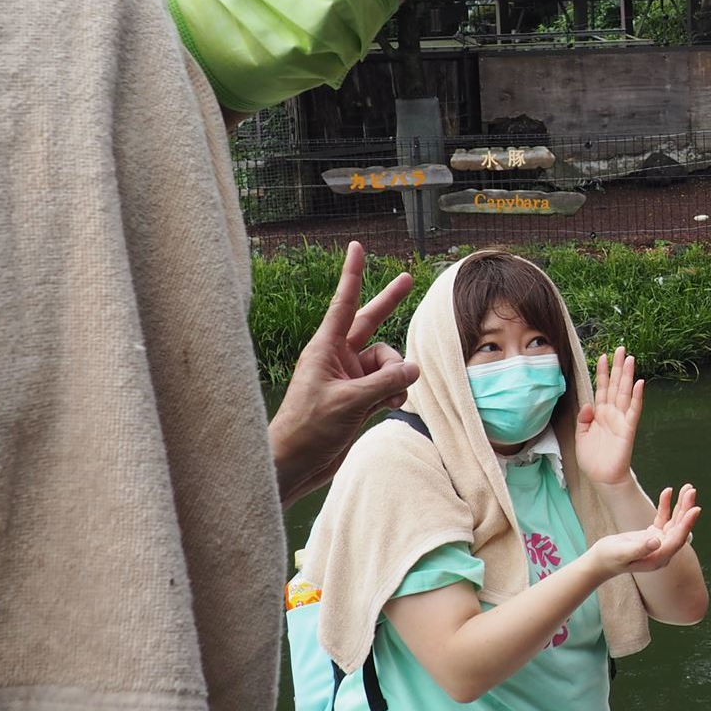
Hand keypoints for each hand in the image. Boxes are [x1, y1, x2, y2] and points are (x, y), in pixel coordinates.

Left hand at [269, 241, 419, 502]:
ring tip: (390, 400)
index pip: (344, 302)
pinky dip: (394, 392)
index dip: (353, 273)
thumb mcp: (349, 402)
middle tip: (408, 278)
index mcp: (326, 348)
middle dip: (390, 303)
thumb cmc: (308, 429)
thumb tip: (415, 369)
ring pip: (388, 362)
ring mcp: (349, 377)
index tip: (356, 246)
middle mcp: (339, 357)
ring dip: (396, 377)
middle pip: (371, 322)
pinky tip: (391, 407)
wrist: (295, 464)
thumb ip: (386, 382)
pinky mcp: (357, 398)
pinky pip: (388, 384)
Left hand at [576, 347, 642, 486]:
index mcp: (599, 413)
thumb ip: (583, 419)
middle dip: (618, 367)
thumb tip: (587, 404)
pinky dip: (637, 397)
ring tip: (630, 359)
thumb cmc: (592, 459)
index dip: (603, 372)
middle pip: (616, 385)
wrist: (602, 477)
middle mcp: (611, 413)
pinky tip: (640, 383)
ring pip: (625, 393)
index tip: (604, 356)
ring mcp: (621, 419)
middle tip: (621, 349)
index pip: (602, 388)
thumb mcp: (580, 436)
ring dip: (628, 376)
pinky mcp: (628, 429)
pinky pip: (634, 410)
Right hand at [591, 485, 700, 574]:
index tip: (695, 508)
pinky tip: (668, 491)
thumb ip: (639, 548)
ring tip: (687, 487)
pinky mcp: (653, 535)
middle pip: (679, 529)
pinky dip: (666, 505)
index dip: (687, 524)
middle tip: (691, 490)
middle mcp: (663, 552)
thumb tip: (657, 541)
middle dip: (686, 509)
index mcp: (658, 559)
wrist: (600, 560)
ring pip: (675, 522)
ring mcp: (659, 543)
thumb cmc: (609, 557)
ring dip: (681, 505)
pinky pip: (664, 518)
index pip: (677, 540)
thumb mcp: (622, 553)